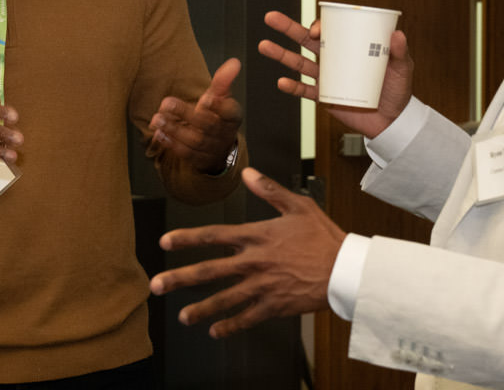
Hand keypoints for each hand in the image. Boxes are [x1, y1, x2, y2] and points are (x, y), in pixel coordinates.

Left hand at [149, 167, 345, 337]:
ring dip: (201, 308)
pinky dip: (230, 326)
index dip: (187, 238)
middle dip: (180, 278)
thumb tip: (247, 172)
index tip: (165, 242)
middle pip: (210, 270)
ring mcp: (263, 286)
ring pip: (224, 299)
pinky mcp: (274, 305)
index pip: (214, 235)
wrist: (346, 269)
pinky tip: (215, 331)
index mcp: (257, 235)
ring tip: (182, 317)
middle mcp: (254, 261)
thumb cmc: (323, 236)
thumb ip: (269, 190)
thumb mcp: (297, 205)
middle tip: (157, 285)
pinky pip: (247, 318)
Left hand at [150, 58, 242, 173]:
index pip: (229, 112)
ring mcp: (212, 149)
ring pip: (194, 141)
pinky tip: (159, 133)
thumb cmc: (217, 115)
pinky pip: (186, 154)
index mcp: (232, 116)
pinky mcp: (199, 160)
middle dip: (185, 114)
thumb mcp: (221, 97)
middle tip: (165, 103)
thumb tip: (234, 62)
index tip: (206, 99)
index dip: (219, 107)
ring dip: (174, 129)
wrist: (217, 146)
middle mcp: (224, 134)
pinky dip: (171, 144)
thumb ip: (223, 81)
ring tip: (157, 118)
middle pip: (207, 125)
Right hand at [257, 10, 413, 138]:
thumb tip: (397, 34)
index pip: (329, 29)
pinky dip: (293, 87)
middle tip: (270, 17)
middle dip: (287, 28)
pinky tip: (282, 82)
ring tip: (263, 45)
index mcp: (349, 46)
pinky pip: (305, 91)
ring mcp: (327, 77)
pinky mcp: (324, 97)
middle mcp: (334, 58)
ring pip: (299, 62)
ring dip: (281, 54)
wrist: (392, 121)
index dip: (317, 26)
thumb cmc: (397, 91)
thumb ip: (400, 52)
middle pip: (306, 40)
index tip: (314, 31)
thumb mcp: (402, 68)